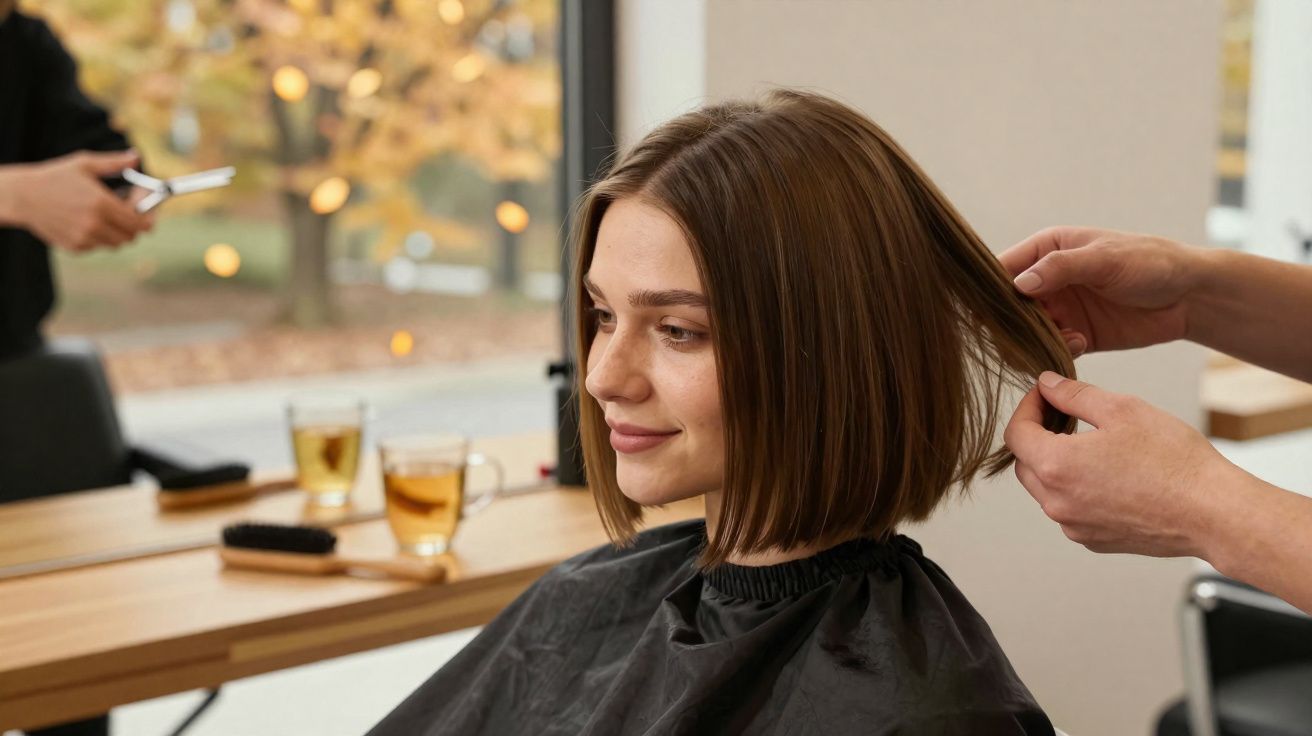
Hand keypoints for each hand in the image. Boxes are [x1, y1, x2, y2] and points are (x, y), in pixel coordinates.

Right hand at [8, 150, 154, 251]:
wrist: (23, 196)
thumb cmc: (55, 177)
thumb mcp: (84, 164)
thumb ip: (114, 163)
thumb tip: (135, 158)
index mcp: (102, 203)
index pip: (140, 223)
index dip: (147, 219)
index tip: (147, 213)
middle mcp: (95, 224)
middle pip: (130, 237)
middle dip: (132, 226)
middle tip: (126, 213)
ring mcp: (84, 238)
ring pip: (114, 244)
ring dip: (115, 232)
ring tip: (104, 216)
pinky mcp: (74, 247)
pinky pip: (96, 247)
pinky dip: (97, 238)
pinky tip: (86, 222)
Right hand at [998, 227, 1201, 356]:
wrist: (1189, 295)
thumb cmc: (1149, 262)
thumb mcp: (1104, 258)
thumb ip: (1061, 268)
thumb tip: (1018, 284)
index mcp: (1048, 249)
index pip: (1004, 267)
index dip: (991, 286)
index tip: (984, 306)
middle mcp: (1048, 280)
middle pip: (1010, 303)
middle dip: (1012, 319)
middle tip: (1022, 330)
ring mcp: (1061, 309)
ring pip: (1027, 329)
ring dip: (1036, 337)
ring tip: (1063, 335)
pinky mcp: (1076, 334)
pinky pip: (1052, 346)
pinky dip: (1058, 349)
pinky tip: (1081, 342)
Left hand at [1003, 372, 1239, 558]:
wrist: (1214, 514)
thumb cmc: (1174, 460)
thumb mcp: (1122, 409)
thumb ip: (1074, 395)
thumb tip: (1047, 385)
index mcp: (1056, 466)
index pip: (1015, 433)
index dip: (1027, 407)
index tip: (1045, 394)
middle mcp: (1056, 502)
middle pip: (1025, 463)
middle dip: (1037, 435)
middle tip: (1065, 415)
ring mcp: (1074, 526)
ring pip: (1046, 488)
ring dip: (1056, 463)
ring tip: (1090, 443)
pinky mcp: (1094, 541)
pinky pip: (1070, 509)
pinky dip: (1077, 488)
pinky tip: (1108, 473)